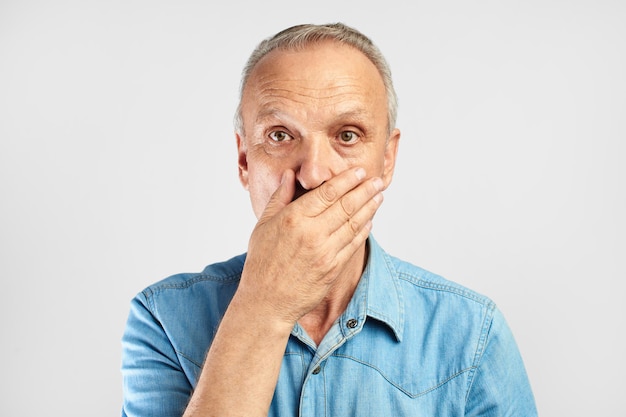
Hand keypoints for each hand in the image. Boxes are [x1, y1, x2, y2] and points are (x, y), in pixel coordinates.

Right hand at [236, 167, 383, 326]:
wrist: (267, 302)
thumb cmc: (261, 263)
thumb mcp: (263, 225)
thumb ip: (280, 198)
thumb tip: (290, 175)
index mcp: (294, 218)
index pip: (328, 192)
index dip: (347, 180)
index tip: (360, 172)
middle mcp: (312, 233)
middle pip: (346, 205)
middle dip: (365, 190)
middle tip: (377, 180)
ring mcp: (325, 252)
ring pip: (354, 223)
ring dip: (369, 208)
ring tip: (379, 196)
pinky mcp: (333, 269)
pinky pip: (353, 244)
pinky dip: (363, 230)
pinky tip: (369, 221)